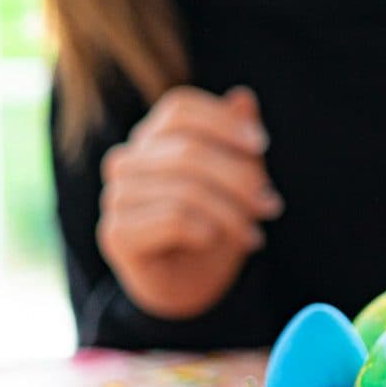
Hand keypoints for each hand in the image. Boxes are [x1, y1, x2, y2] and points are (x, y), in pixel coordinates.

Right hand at [97, 86, 282, 318]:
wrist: (190, 289)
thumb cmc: (213, 229)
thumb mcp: (235, 183)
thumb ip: (236, 141)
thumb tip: (242, 97)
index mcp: (152, 139)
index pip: (180, 108)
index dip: (223, 121)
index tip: (261, 146)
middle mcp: (126, 161)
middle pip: (190, 151)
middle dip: (241, 179)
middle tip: (270, 206)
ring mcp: (115, 196)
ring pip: (187, 189)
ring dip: (232, 214)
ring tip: (252, 234)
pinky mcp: (115, 233)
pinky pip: (174, 219)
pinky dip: (208, 232)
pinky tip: (216, 243)